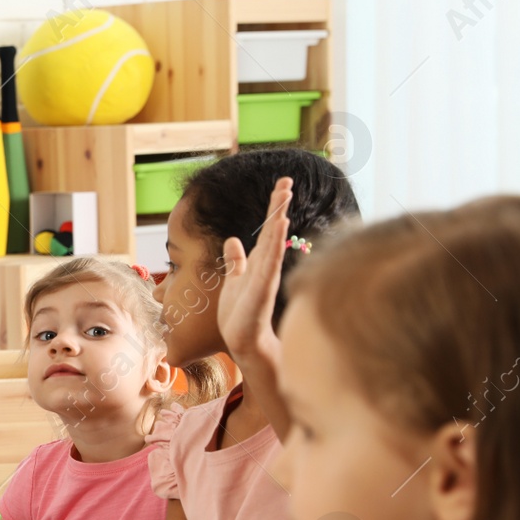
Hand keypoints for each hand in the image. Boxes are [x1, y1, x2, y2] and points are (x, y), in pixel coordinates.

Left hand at [217, 176, 290, 368]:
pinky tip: (281, 224)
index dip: (275, 206)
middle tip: (286, 180)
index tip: (282, 184)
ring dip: (279, 216)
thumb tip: (232, 239)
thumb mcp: (234, 278)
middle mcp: (266, 264)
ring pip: (274, 239)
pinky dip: (276, 241)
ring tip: (284, 194)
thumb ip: (235, 259)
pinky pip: (272, 259)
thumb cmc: (240, 312)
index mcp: (259, 260)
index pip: (268, 228)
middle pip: (274, 228)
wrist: (242, 339)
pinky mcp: (264, 286)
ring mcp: (267, 274)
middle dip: (279, 204)